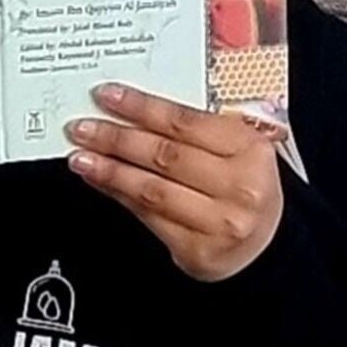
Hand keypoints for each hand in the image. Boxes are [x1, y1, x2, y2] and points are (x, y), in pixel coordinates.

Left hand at [66, 83, 282, 281]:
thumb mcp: (238, 150)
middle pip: (164, 155)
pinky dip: (119, 195)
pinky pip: (149, 217)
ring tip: (81, 157)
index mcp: (251, 149)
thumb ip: (198, 130)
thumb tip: (134, 113)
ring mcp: (219, 222)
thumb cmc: (245, 187)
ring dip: (110, 170)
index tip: (109, 96)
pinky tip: (100, 182)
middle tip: (83, 128)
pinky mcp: (198, 250)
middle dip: (116, 139)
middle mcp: (239, 186)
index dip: (142, 107)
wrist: (266, 245)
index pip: (186, 122)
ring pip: (151, 189)